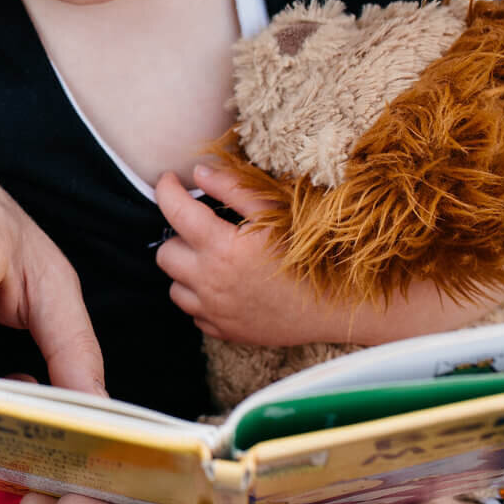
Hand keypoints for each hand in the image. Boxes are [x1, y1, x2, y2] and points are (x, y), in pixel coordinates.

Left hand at [159, 167, 503, 347]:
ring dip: (187, 270)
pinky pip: (193, 312)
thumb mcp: (274, 212)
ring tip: (213, 258)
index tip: (169, 181)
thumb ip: (233, 189)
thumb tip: (198, 172)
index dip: (166, 191)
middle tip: (201, 226)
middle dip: (179, 235)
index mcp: (221, 247)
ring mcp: (215, 311)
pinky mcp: (224, 331)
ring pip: (174, 286)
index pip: (174, 212)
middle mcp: (210, 282)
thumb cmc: (311, 254)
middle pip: (166, 253)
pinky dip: (200, 297)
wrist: (337, 306)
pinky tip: (224, 285)